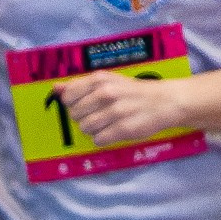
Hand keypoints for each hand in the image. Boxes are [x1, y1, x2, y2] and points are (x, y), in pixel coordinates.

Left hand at [58, 69, 192, 147]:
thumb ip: (80, 85)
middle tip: (100, 114)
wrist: (165, 101)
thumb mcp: (107, 81)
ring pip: (85, 128)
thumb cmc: (132, 91)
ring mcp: (115, 111)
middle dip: (84, 117)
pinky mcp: (124, 129)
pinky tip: (113, 131)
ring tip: (107, 123)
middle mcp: (106, 93)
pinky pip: (98, 139)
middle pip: (75, 115)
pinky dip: (102, 139)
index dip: (73, 104)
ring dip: (93, 129)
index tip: (85, 104)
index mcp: (100, 79)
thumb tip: (55, 88)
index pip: (68, 96)